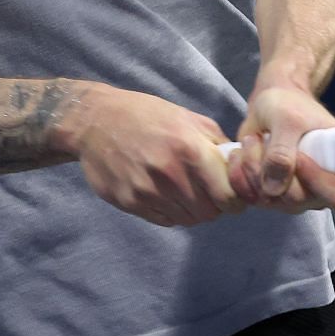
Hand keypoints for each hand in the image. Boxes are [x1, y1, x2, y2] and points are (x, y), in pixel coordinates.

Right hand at [61, 86, 245, 226]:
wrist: (94, 120)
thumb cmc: (145, 115)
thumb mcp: (187, 118)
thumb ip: (216, 143)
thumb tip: (240, 167)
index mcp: (189, 149)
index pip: (228, 196)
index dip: (236, 199)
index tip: (232, 194)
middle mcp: (169, 173)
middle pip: (209, 213)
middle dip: (214, 205)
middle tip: (207, 191)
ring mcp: (147, 191)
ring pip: (188, 219)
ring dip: (192, 209)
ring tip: (184, 189)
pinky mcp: (130, 202)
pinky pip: (164, 220)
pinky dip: (171, 212)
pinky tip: (164, 192)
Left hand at [228, 83, 334, 213]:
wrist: (271, 104)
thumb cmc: (289, 105)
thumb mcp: (286, 119)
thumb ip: (282, 151)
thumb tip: (274, 189)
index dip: (316, 180)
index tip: (299, 156)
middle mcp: (324, 189)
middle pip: (298, 199)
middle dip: (273, 168)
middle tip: (263, 137)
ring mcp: (299, 197)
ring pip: (271, 200)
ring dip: (253, 169)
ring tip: (253, 139)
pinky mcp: (274, 198)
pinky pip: (252, 199)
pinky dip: (240, 176)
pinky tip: (241, 153)